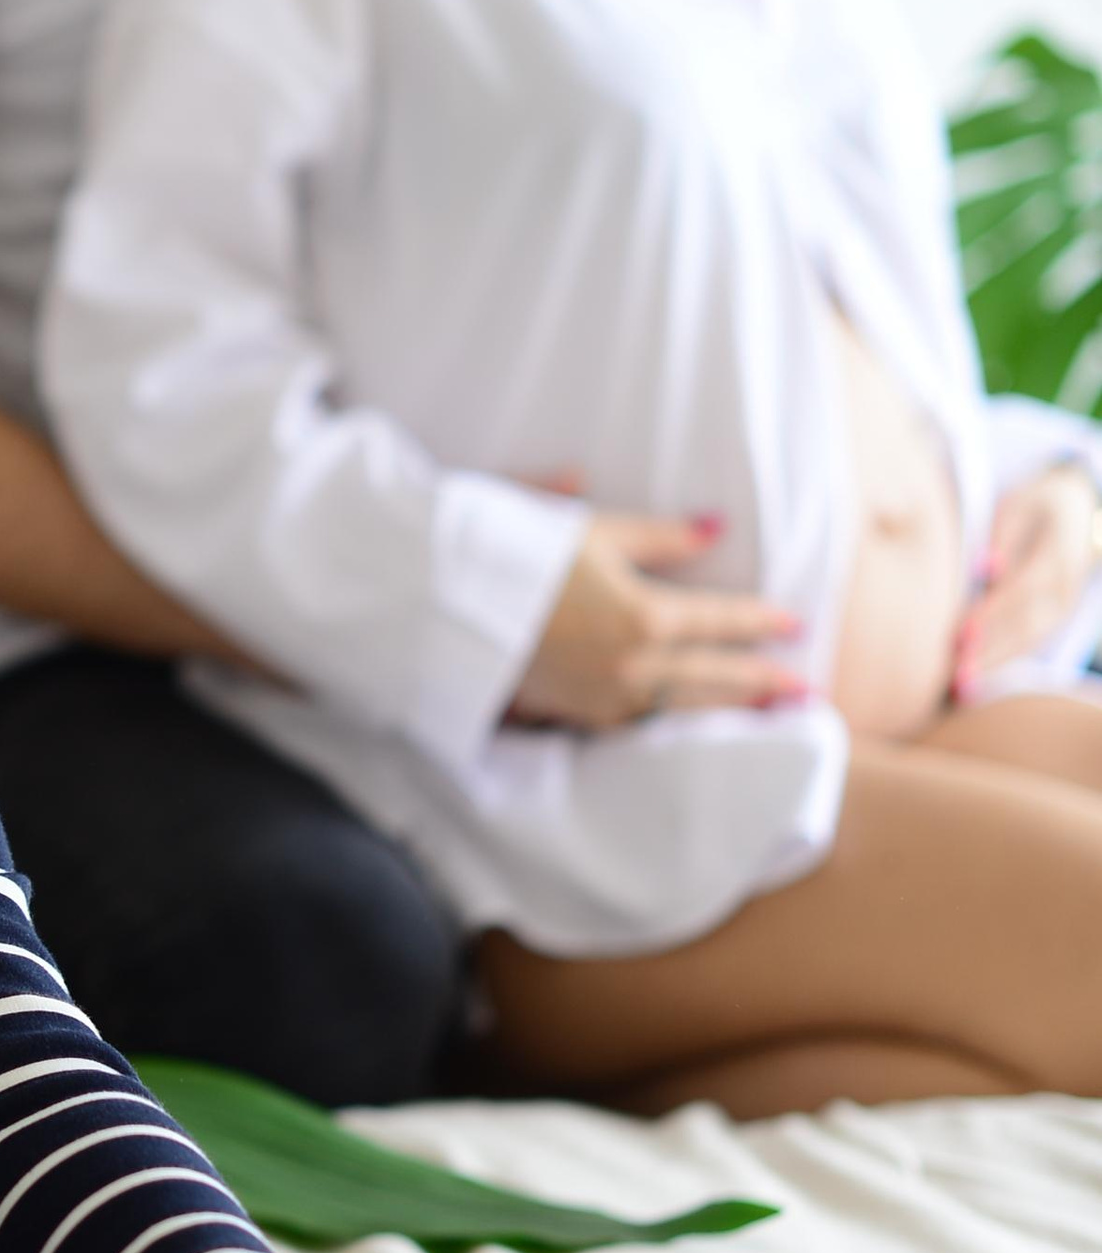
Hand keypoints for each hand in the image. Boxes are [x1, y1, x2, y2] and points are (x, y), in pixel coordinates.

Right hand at [509, 511, 804, 728]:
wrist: (446, 602)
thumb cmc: (518, 553)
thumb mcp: (594, 531)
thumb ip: (661, 536)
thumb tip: (716, 526)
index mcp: (644, 615)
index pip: (720, 620)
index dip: (761, 621)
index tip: (794, 624)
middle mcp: (634, 666)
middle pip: (715, 676)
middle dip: (763, 681)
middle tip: (805, 691)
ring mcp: (606, 698)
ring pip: (685, 710)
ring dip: (732, 711)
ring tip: (769, 714)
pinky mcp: (577, 716)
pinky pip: (643, 725)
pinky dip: (677, 726)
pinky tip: (692, 726)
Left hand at [954, 464, 1100, 695]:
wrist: (1080, 508)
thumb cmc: (1036, 504)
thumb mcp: (1019, 504)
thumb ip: (1002, 534)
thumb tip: (986, 570)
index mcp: (1059, 550)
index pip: (1023, 588)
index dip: (994, 613)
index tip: (962, 634)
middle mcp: (1067, 584)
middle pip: (1029, 624)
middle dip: (993, 653)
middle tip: (957, 678)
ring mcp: (1066, 603)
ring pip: (1032, 640)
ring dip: (996, 666)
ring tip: (961, 688)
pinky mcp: (1057, 615)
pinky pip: (1031, 642)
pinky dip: (1004, 662)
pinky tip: (975, 681)